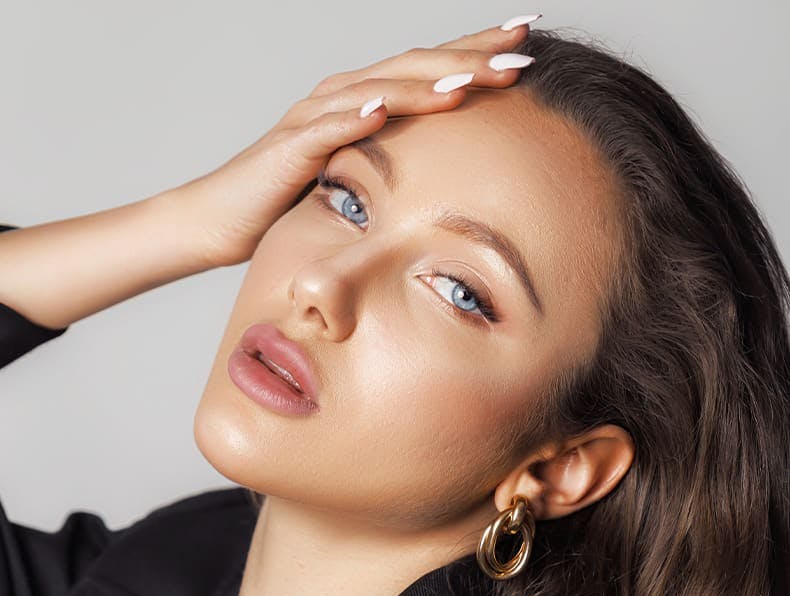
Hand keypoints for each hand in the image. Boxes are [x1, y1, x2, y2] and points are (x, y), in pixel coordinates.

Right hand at [173, 20, 536, 267]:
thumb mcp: (357, 182)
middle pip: (413, 67)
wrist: (221, 219)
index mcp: (364, 106)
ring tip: (471, 79)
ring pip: (376, 90)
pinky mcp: (287, 150)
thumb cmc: (288, 202)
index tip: (526, 44)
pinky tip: (384, 110)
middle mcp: (342, 100)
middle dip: (468, 57)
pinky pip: (325, 130)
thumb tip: (445, 178)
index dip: (475, 53)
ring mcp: (313, 120)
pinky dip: (354, 117)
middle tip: (521, 50)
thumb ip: (394, 169)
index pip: (428, 71)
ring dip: (424, 83)